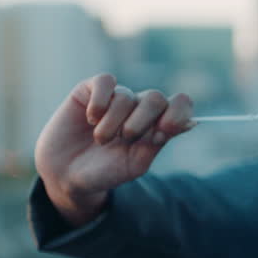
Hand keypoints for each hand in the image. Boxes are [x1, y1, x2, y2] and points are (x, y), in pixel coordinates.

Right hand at [34, 73, 195, 224]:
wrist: (66, 175)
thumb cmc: (104, 171)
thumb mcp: (135, 164)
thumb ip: (159, 142)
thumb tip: (190, 123)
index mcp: (156, 124)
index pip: (180, 105)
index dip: (177, 114)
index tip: (162, 132)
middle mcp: (138, 107)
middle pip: (155, 97)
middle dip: (143, 120)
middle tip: (126, 138)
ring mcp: (115, 97)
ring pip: (126, 96)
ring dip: (113, 122)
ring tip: (101, 140)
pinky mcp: (90, 90)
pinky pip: (105, 81)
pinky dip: (100, 101)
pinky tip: (91, 118)